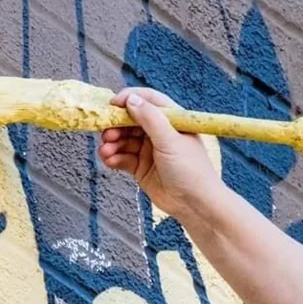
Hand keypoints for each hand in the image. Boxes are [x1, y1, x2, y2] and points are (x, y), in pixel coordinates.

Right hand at [98, 88, 222, 220]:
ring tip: (106, 150)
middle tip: (107, 133)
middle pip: (131, 121)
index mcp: (172, 120)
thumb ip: (150, 118)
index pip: (149, 101)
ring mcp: (150, 150)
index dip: (130, 99)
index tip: (112, 104)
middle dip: (116, 125)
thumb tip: (131, 99)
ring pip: (124, 140)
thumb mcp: (170, 140)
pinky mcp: (141, 167)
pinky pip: (123, 158)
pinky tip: (109, 160)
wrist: (196, 205)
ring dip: (112, 143)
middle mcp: (160, 133)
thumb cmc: (191, 169)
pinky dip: (114, 157)